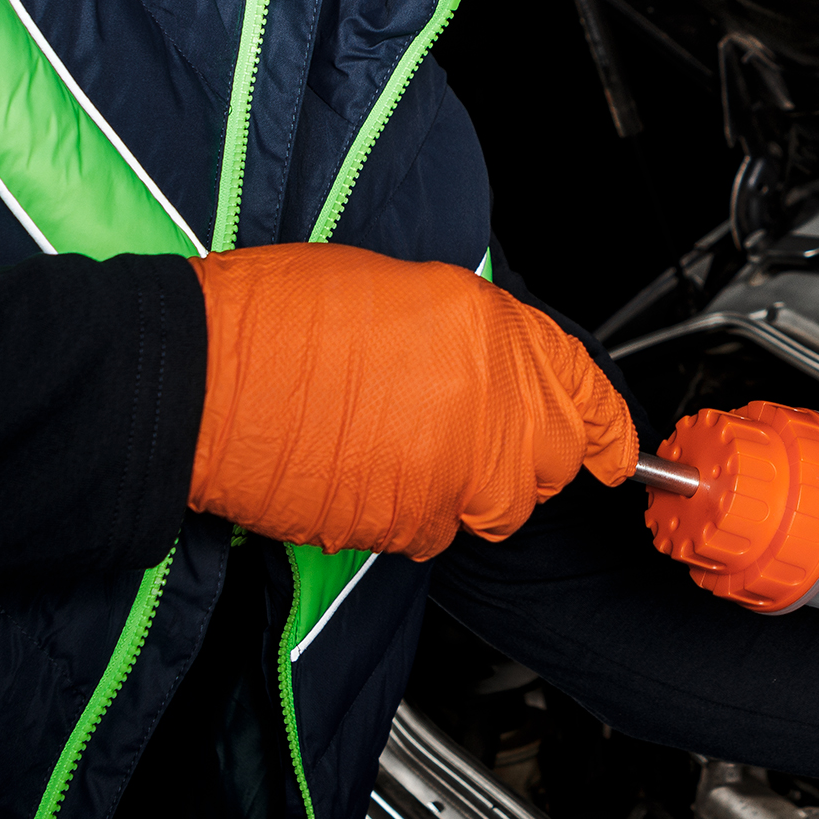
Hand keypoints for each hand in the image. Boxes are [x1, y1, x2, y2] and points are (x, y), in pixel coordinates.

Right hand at [188, 244, 637, 556]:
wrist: (200, 377)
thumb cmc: (274, 317)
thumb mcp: (396, 287)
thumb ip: (468, 335)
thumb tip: (491, 367)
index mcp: (491, 333)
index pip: (583, 390)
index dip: (606, 426)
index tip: (618, 448)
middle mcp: (488, 407)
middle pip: (548, 463)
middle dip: (520, 455)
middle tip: (461, 431)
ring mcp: (450, 474)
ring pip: (495, 507)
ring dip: (468, 488)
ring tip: (402, 448)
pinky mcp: (404, 524)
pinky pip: (434, 530)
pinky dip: (413, 512)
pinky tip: (368, 473)